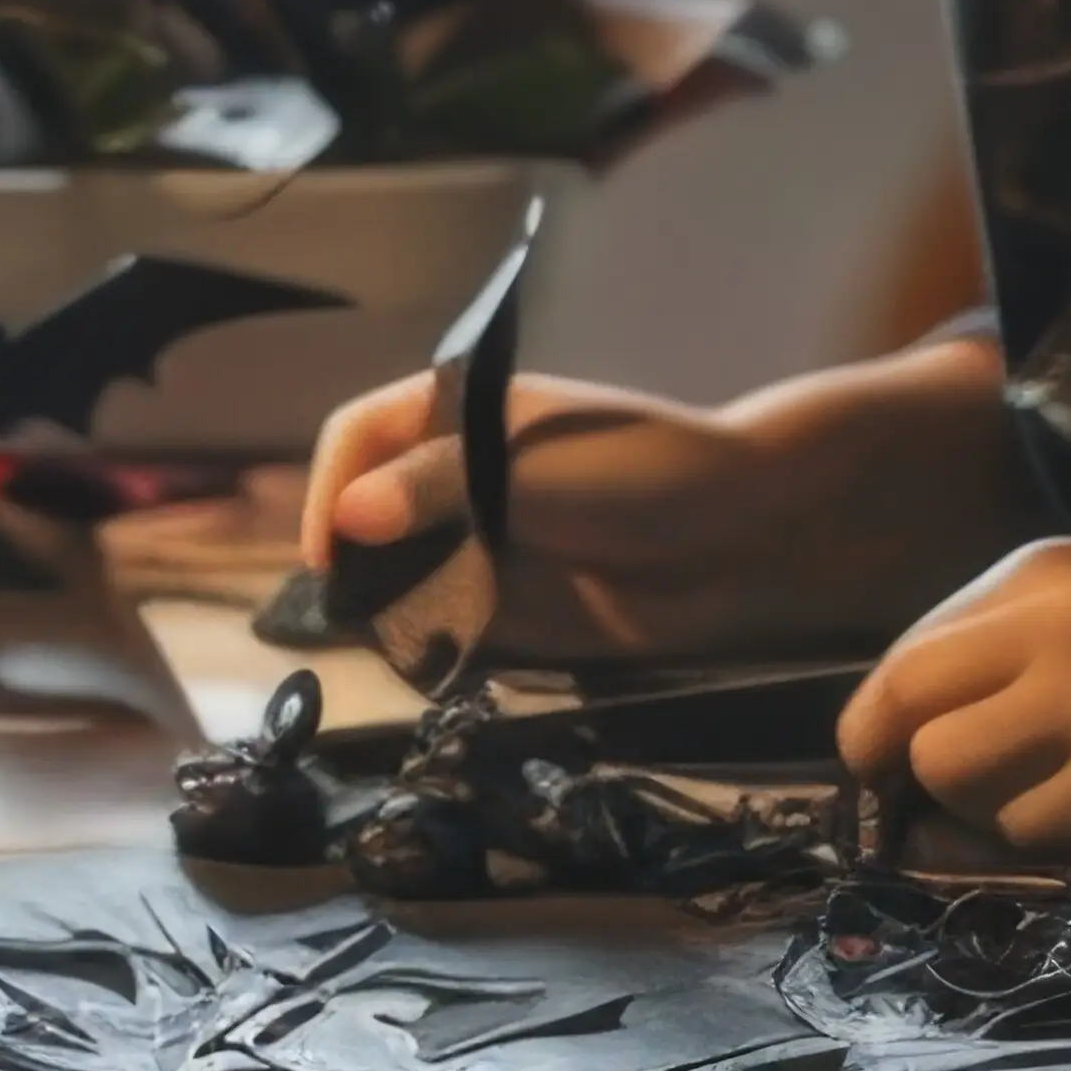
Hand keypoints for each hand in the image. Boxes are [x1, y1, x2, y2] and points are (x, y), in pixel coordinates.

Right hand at [302, 366, 767, 662]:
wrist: (739, 533)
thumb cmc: (638, 472)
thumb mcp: (529, 467)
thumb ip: (438, 488)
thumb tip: (348, 517)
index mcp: (455, 415)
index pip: (356, 436)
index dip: (331, 487)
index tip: (330, 551)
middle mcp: (454, 476)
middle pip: (362, 509)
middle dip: (345, 554)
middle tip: (343, 606)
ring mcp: (476, 542)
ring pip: (392, 571)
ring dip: (379, 602)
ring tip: (383, 634)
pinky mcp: (503, 604)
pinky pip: (438, 622)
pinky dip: (423, 639)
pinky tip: (426, 655)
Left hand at [834, 536, 1070, 859]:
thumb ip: (981, 653)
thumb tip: (877, 738)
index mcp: (1046, 573)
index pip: (908, 658)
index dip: (877, 722)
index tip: (883, 756)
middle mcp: (1066, 627)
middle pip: (914, 721)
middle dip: (910, 770)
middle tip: (942, 793)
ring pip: (955, 781)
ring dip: (974, 808)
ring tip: (1037, 791)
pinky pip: (1021, 832)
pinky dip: (1037, 837)